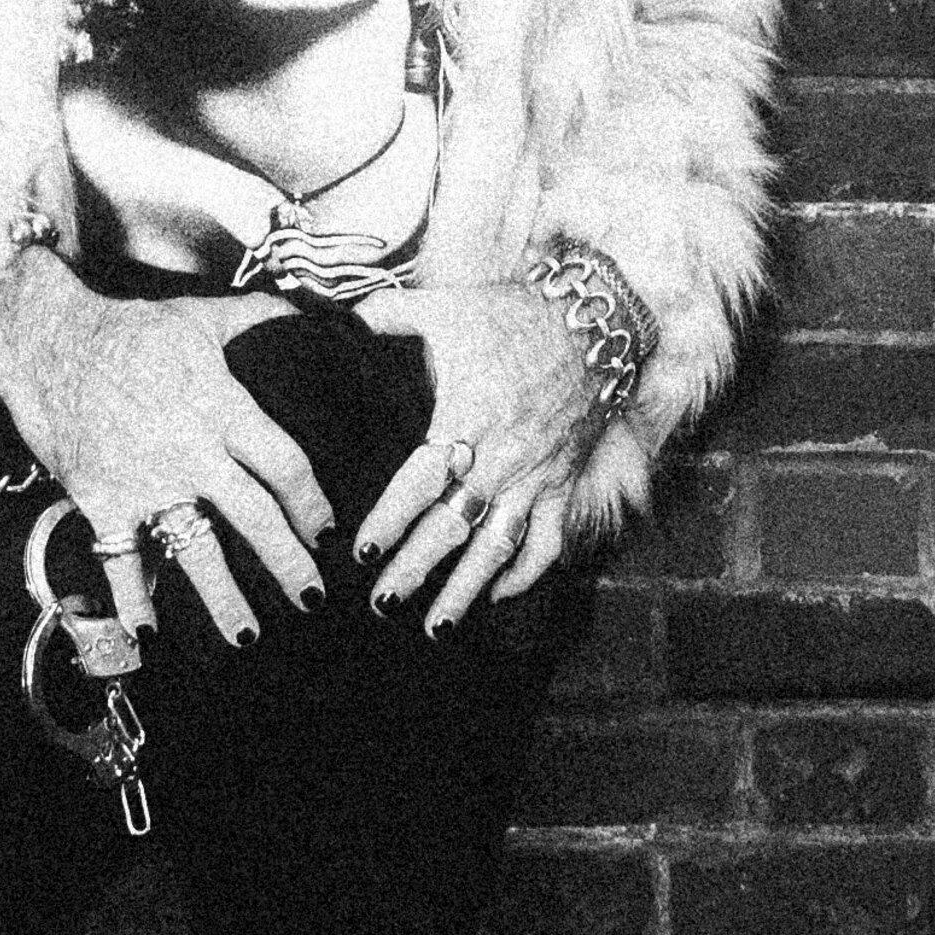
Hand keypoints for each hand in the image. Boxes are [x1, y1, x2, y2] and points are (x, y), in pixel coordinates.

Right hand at [0, 250, 328, 644]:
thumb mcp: (203, 317)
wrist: (49, 340)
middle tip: (314, 599)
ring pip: (196, 548)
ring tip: (250, 637)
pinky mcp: (101, 499)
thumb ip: (262, 317)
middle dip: (289, 563)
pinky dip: (133, 601)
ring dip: (225, 598)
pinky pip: (121, 559)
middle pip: (254, 518)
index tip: (327, 532)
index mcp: (222, 408)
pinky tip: (150, 638)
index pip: (285, 465)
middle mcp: (191, 451)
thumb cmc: (131, 329)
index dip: (312, 503)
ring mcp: (145, 481)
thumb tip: (312, 312)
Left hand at [351, 280, 596, 629]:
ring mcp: (535, 477)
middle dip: (414, 570)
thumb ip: (387, 316)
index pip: (419, 483)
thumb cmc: (512, 315)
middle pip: (450, 527)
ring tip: (435, 628)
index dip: (390, 519)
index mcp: (465, 419)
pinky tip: (497, 596)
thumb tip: (340, 320)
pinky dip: (524, 573)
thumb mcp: (445, 307)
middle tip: (380, 604)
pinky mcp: (564, 484)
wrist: (593, 321)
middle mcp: (500, 459)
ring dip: (465, 590)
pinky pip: (547, 542)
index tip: (361, 551)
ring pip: (498, 548)